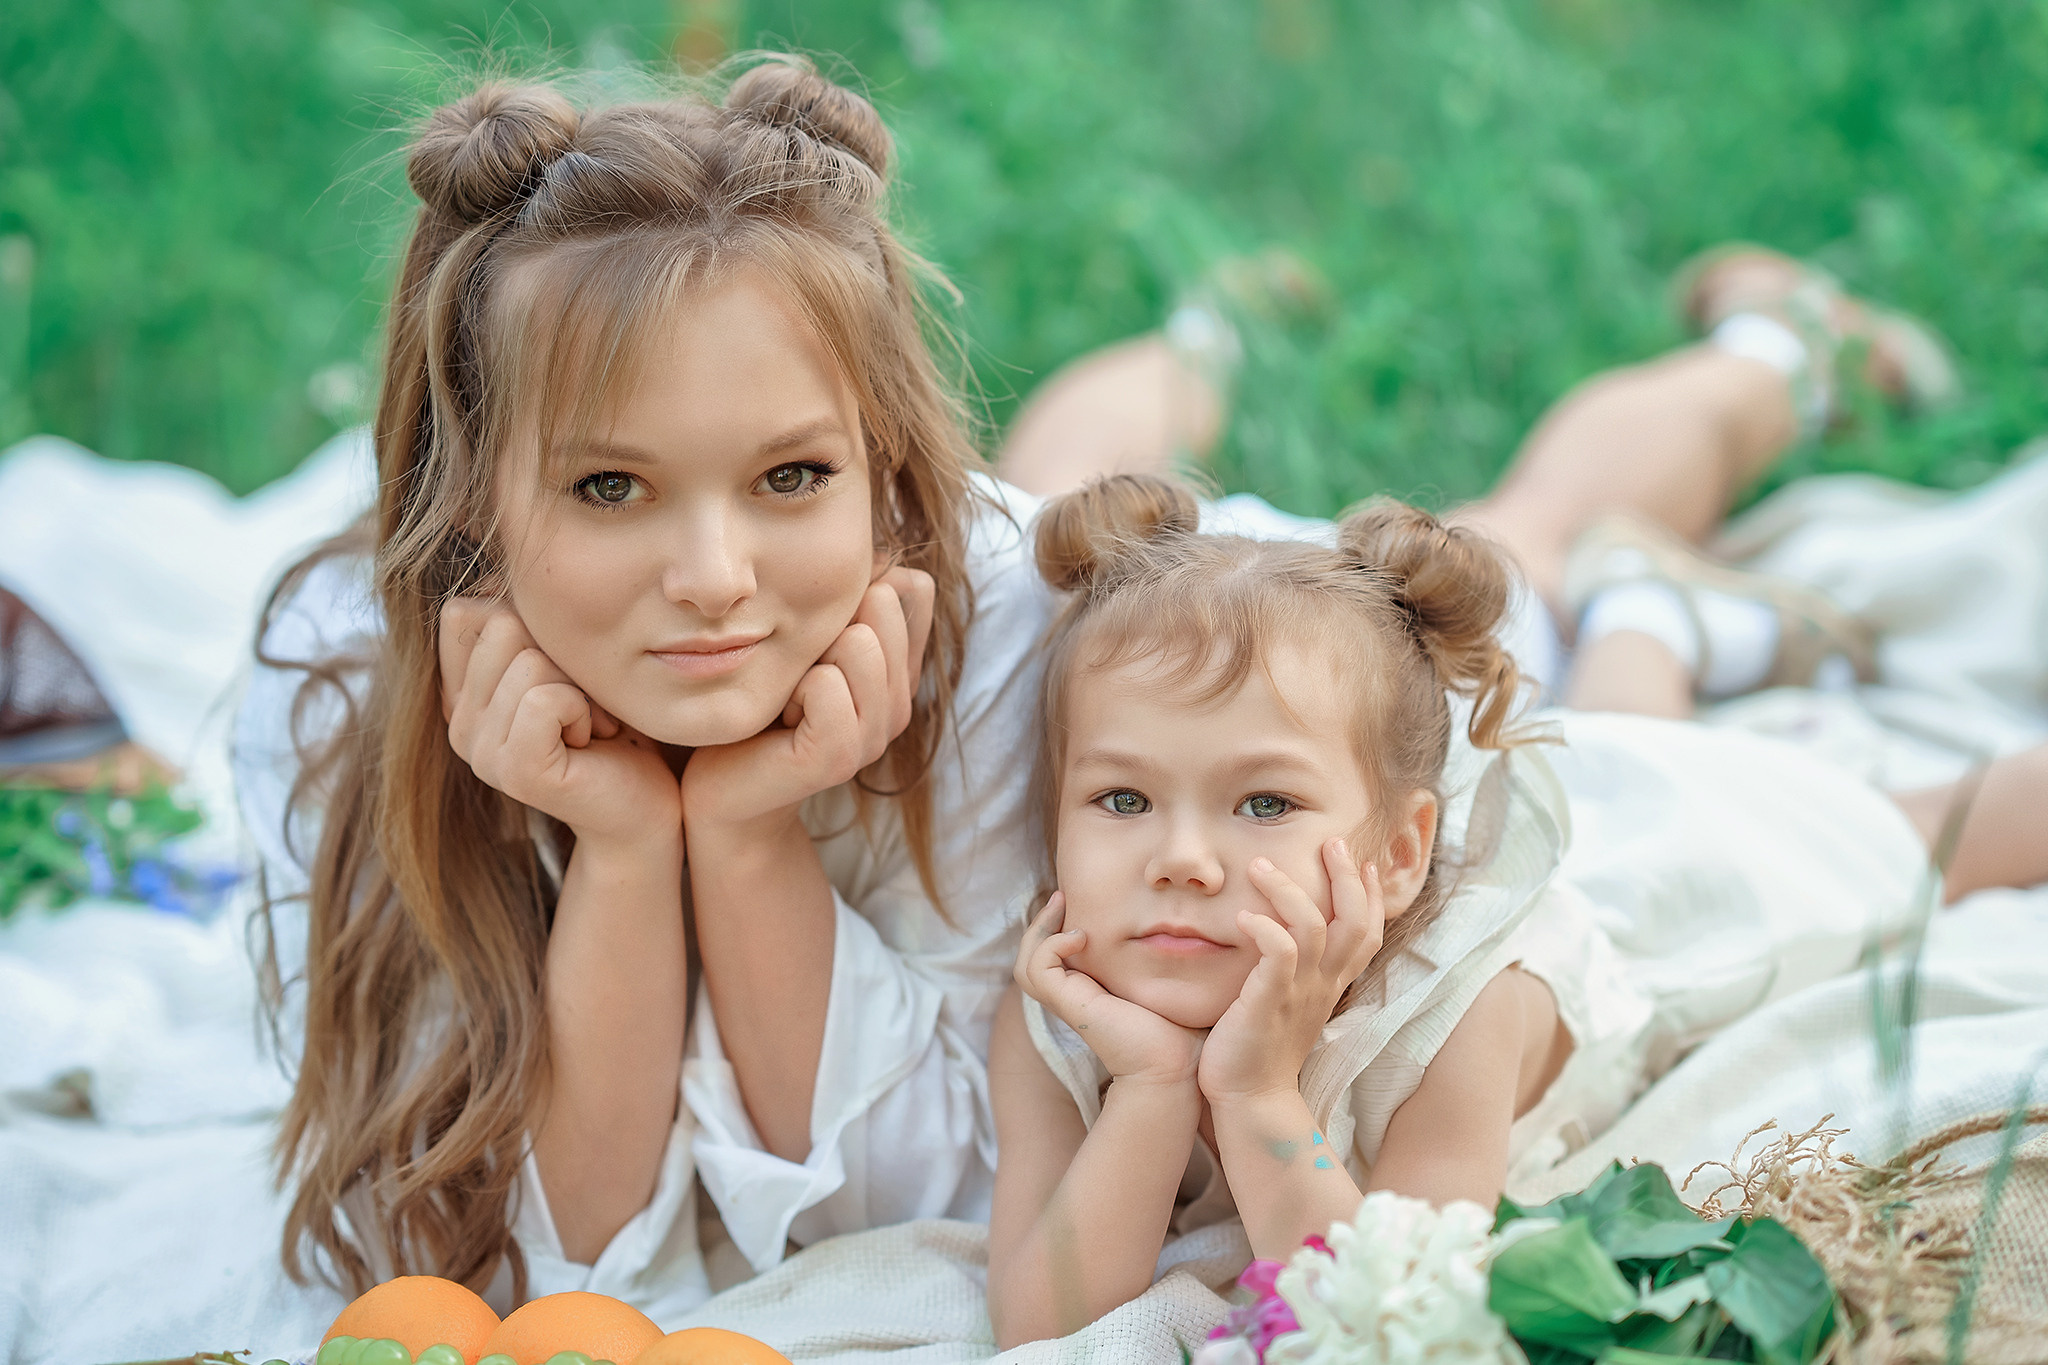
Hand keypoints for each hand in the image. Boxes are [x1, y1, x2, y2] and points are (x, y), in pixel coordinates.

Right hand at [440, 597, 681, 850]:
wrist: (646, 806)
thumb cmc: (614, 726)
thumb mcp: (566, 663)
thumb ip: (526, 624)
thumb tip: (497, 569)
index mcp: (462, 695)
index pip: (465, 611)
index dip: (530, 622)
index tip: (562, 671)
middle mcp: (459, 723)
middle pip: (502, 625)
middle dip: (565, 655)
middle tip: (586, 704)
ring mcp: (481, 752)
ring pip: (530, 659)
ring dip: (584, 687)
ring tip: (594, 725)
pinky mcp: (515, 772)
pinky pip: (548, 697)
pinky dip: (587, 709)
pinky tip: (595, 740)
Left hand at [681, 562, 934, 832]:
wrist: (722, 789)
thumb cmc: (757, 706)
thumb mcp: (805, 642)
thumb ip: (844, 602)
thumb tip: (881, 555)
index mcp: (897, 672)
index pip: (914, 588)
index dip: (857, 588)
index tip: (818, 636)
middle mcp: (899, 703)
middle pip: (884, 605)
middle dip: (824, 624)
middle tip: (795, 673)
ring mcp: (875, 735)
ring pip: (859, 642)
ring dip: (807, 659)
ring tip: (787, 698)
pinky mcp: (840, 758)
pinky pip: (826, 684)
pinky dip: (791, 691)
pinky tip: (779, 721)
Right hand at [1014, 892, 1204, 1086]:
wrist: (1178, 1066)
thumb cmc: (1184, 1029)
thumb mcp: (1167, 981)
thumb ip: (1161, 957)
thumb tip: (1178, 926)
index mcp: (1092, 992)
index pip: (1055, 957)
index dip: (1058, 927)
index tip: (1080, 901)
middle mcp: (1075, 997)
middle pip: (1032, 959)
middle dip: (1041, 923)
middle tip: (1061, 896)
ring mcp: (1069, 1002)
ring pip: (1027, 964)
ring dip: (1040, 930)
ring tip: (1063, 906)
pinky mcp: (1070, 1004)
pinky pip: (1039, 968)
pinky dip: (1051, 944)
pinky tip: (1082, 935)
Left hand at [1199, 839, 1385, 1105]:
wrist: (1250, 1099)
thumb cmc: (1259, 1046)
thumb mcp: (1287, 1001)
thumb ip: (1294, 969)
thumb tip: (1285, 935)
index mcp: (1330, 983)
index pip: (1366, 932)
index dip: (1370, 895)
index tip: (1364, 861)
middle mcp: (1322, 985)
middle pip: (1354, 922)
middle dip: (1347, 878)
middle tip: (1333, 841)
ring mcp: (1298, 994)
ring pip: (1315, 929)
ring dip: (1291, 892)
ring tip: (1261, 865)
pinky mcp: (1269, 1004)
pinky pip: (1280, 958)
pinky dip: (1266, 931)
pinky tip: (1244, 916)